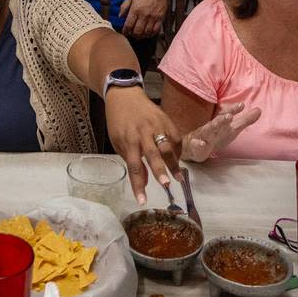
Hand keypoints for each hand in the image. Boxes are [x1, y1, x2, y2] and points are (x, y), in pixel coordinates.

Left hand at [104, 86, 181, 204]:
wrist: (125, 95)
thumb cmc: (119, 122)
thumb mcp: (118, 142)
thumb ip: (132, 162)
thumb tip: (144, 183)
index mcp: (128, 140)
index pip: (133, 166)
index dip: (138, 185)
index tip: (142, 201)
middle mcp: (143, 133)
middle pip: (153, 154)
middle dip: (159, 170)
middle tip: (166, 185)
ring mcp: (157, 125)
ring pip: (167, 146)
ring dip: (174, 163)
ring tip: (179, 178)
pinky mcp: (167, 119)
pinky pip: (176, 137)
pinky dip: (178, 150)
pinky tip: (178, 160)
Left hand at [119, 0, 168, 38]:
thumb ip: (124, 6)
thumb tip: (120, 16)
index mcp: (135, 9)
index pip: (128, 25)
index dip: (125, 31)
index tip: (125, 32)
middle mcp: (144, 15)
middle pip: (137, 31)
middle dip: (133, 35)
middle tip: (132, 34)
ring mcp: (153, 17)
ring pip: (146, 32)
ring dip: (141, 36)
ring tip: (139, 35)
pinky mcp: (160, 18)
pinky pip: (155, 30)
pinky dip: (151, 34)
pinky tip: (148, 33)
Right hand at [181, 103, 261, 161]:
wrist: (194, 148)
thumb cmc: (216, 136)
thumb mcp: (232, 129)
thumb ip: (244, 120)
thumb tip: (259, 109)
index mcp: (219, 123)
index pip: (225, 114)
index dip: (233, 110)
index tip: (242, 105)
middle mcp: (211, 128)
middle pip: (216, 122)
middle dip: (222, 119)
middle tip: (229, 115)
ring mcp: (202, 137)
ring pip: (206, 131)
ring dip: (211, 128)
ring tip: (216, 125)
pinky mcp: (196, 147)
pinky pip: (197, 145)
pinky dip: (198, 144)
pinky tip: (202, 144)